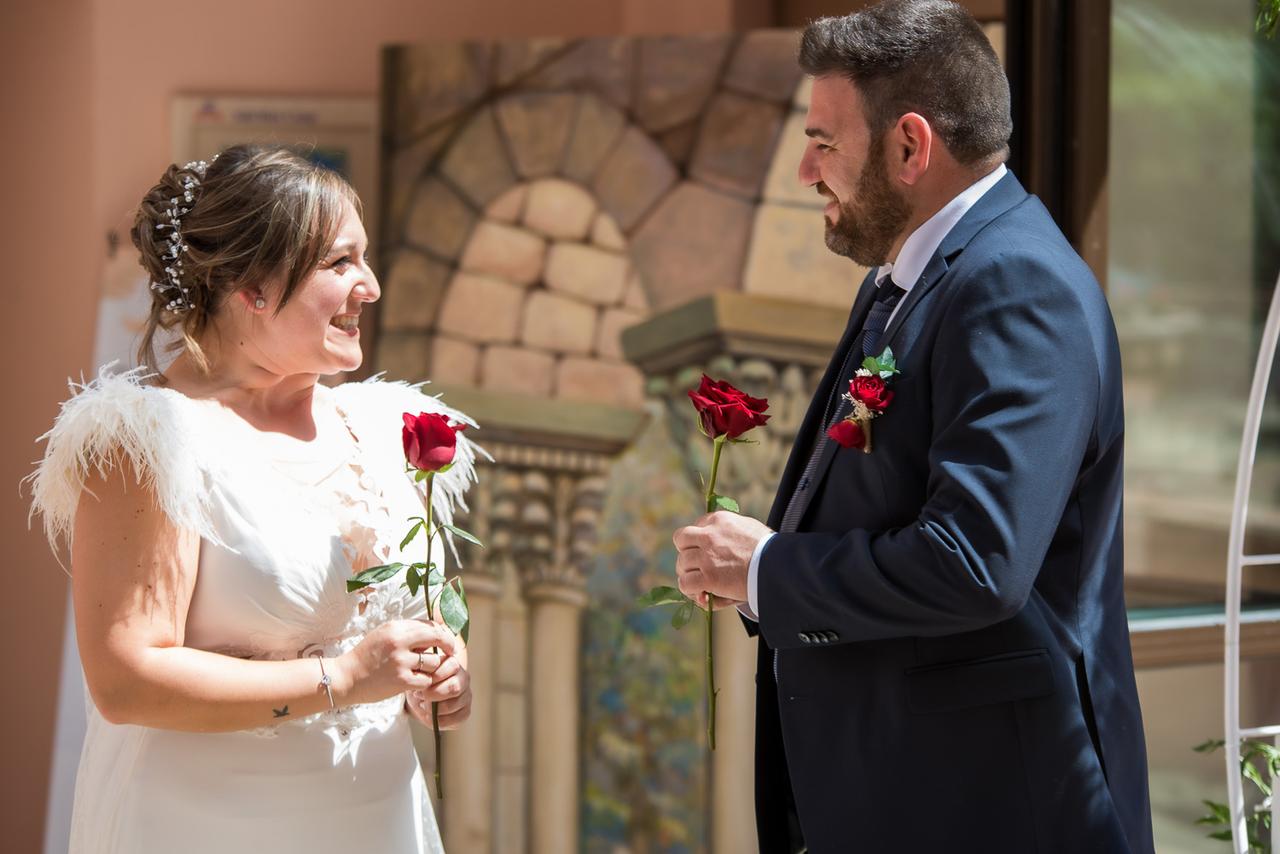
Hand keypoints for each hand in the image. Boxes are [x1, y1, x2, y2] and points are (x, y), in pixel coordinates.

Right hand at [334, 619, 457, 706]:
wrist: (347, 678)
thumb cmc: (367, 656)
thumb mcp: (384, 634)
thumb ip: (407, 632)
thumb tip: (435, 631)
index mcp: (396, 627)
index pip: (429, 624)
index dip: (442, 632)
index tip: (446, 639)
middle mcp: (399, 641)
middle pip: (438, 637)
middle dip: (448, 645)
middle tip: (452, 651)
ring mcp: (401, 661)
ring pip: (434, 662)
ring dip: (432, 668)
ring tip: (422, 671)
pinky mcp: (402, 680)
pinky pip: (427, 680)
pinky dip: (424, 682)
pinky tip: (416, 682)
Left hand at [406, 653, 471, 729]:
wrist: (419, 699)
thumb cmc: (419, 683)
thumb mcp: (418, 675)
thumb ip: (422, 673)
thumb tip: (421, 680)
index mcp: (454, 665)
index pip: (452, 666)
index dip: (434, 676)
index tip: (420, 684)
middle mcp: (464, 679)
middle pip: (454, 687)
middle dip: (433, 694)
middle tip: (419, 696)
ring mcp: (466, 696)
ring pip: (453, 704)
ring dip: (434, 708)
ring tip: (422, 706)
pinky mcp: (465, 712)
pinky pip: (456, 719)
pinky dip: (439, 720)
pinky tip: (430, 716)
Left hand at [672, 511, 771, 605]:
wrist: (779, 566)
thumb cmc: (770, 551)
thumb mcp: (749, 529)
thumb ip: (730, 533)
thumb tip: (719, 550)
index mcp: (719, 520)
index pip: (694, 528)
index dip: (697, 544)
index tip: (705, 555)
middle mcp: (709, 534)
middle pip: (681, 542)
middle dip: (688, 556)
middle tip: (698, 569)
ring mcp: (706, 555)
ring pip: (682, 564)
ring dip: (689, 575)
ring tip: (702, 585)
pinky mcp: (708, 576)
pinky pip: (685, 583)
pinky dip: (690, 591)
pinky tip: (702, 595)